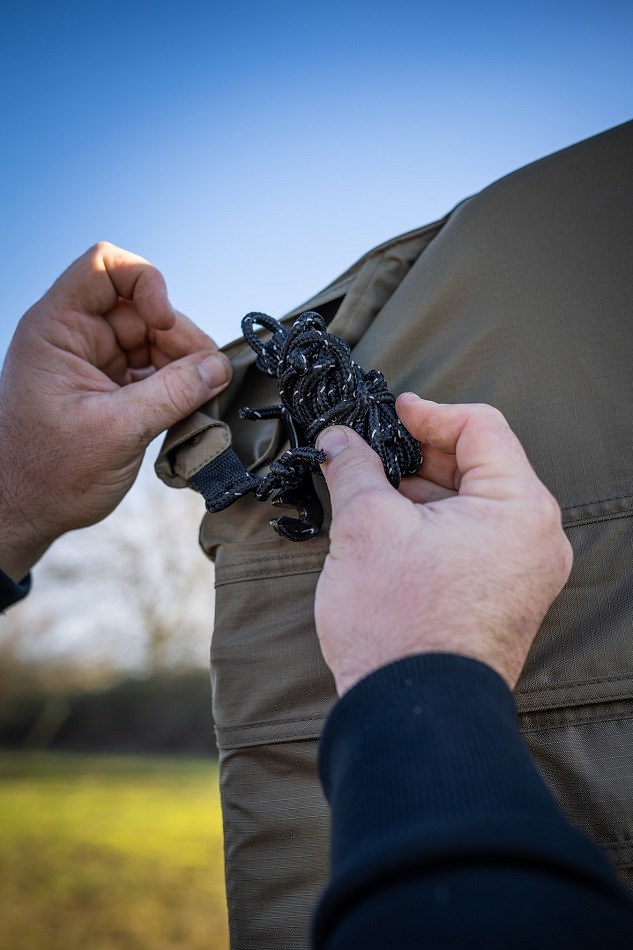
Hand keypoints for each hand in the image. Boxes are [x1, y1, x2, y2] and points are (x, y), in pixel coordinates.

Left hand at [0, 242, 231, 580]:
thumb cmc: (49, 473)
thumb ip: (173, 393)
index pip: (104, 267)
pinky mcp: (111, 387)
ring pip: (155, 340)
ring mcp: (95, 361)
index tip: (164, 323)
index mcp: (57, 329)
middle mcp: (76, 336)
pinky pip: (154, 370)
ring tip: (200, 402)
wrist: (26, 512)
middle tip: (207, 379)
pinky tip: (189, 412)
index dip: (145, 284)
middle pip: (142, 308)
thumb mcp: (118, 430)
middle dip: (179, 340)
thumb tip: (219, 367)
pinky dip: (176, 387)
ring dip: (184, 367)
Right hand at [314, 394, 572, 693]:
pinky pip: (474, 541)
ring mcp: (525, 573)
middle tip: (371, 455)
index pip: (481, 427)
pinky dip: (435, 526)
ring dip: (423, 493)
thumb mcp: (365, 526)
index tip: (390, 414)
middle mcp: (536, 538)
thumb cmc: (399, 625)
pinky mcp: (505, 599)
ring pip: (473, 505)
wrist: (411, 715)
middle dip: (421, 456)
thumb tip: (339, 439)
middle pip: (480, 465)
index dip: (428, 413)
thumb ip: (353, 467)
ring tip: (372, 497)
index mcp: (519, 507)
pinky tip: (390, 533)